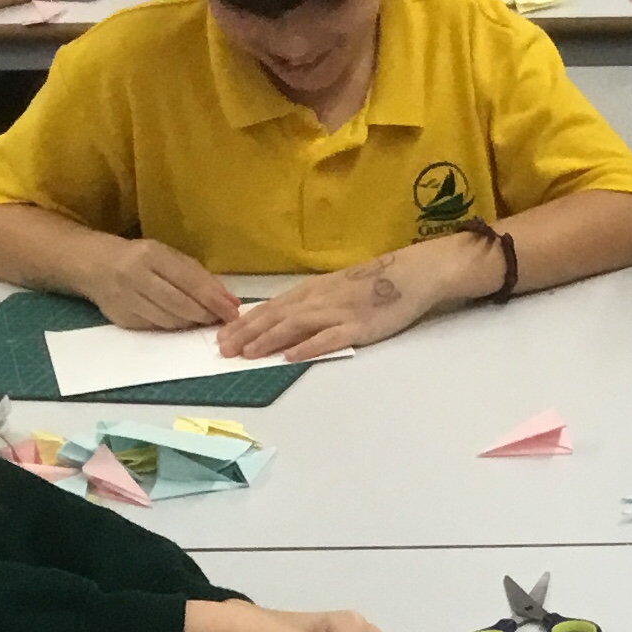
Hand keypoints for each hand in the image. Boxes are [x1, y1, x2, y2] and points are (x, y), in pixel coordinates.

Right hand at [94, 238, 241, 330]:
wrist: (93, 264)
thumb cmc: (138, 258)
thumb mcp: (166, 256)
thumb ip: (198, 275)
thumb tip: (230, 301)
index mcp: (150, 254)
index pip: (189, 281)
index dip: (214, 299)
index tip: (233, 310)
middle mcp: (135, 276)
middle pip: (180, 304)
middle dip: (205, 314)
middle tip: (221, 320)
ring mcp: (126, 299)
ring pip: (169, 320)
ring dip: (191, 323)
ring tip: (203, 319)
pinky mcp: (122, 318)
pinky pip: (155, 327)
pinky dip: (173, 326)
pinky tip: (181, 322)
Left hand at [218, 235, 487, 358]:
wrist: (411, 274)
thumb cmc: (375, 283)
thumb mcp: (335, 288)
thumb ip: (310, 304)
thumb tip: (281, 322)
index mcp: (311, 290)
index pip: (269, 308)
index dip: (243, 323)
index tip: (220, 336)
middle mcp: (318, 299)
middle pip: (275, 317)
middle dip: (246, 334)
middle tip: (222, 350)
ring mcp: (338, 312)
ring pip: (295, 326)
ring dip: (268, 340)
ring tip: (247, 354)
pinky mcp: (358, 326)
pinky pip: (328, 338)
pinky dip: (308, 347)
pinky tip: (290, 356)